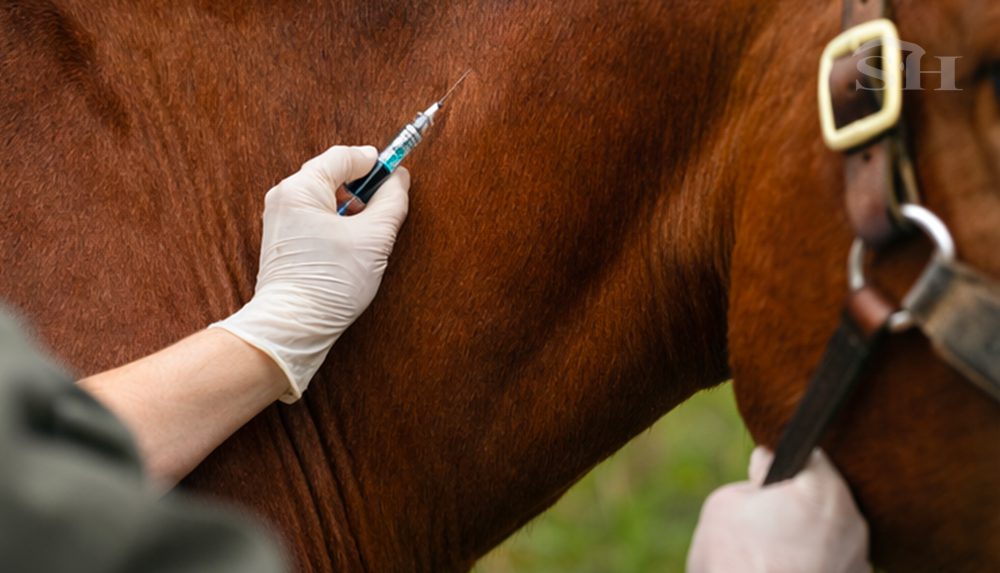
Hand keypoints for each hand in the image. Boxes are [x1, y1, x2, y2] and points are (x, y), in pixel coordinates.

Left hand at [212, 145, 409, 401]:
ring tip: (366, 237)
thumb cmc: (331, 282)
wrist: (292, 326)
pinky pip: (314, 218)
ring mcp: (280, 220)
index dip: (374, 161)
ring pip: (324, 198)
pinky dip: (336, 224)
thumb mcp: (374, 238)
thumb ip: (392, 201)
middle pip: (332, 176)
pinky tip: (348, 250)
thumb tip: (399, 178)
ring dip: (350, 209)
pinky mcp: (283, 241)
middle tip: (383, 211)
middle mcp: (284, 198)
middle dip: (362, 190)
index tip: (396, 173)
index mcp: (301, 188)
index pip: (343, 157)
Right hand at [687, 447, 869, 572]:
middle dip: (799, 502)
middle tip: (764, 521)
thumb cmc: (734, 562)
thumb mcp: (727, 504)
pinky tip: (786, 571)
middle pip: (825, 497)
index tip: (766, 476)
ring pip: (832, 533)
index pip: (811, 457)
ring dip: (810, 536)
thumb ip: (755, 478)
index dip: (785, 464)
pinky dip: (815, 565)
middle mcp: (853, 525)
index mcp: (824, 492)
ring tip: (773, 554)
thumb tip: (766, 465)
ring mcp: (859, 563)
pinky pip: (834, 563)